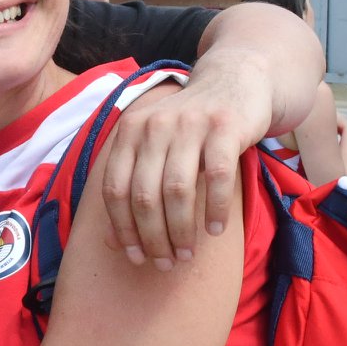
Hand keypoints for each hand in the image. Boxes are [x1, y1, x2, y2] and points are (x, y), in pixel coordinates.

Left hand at [95, 69, 270, 267]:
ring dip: (182, 231)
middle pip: (145, 195)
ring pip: (177, 190)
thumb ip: (131, 185)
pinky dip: (215, 209)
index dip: (123, 229)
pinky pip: (216, 177)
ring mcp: (189, 123)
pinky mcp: (224, 126)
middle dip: (154, 238)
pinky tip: (216, 230)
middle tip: (166, 263)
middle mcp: (154, 124)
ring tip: (187, 254)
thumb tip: (111, 242)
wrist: (235, 82)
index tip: (136, 258)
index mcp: (129, 131)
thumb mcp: (154, 148)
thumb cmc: (190, 128)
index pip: (115, 189)